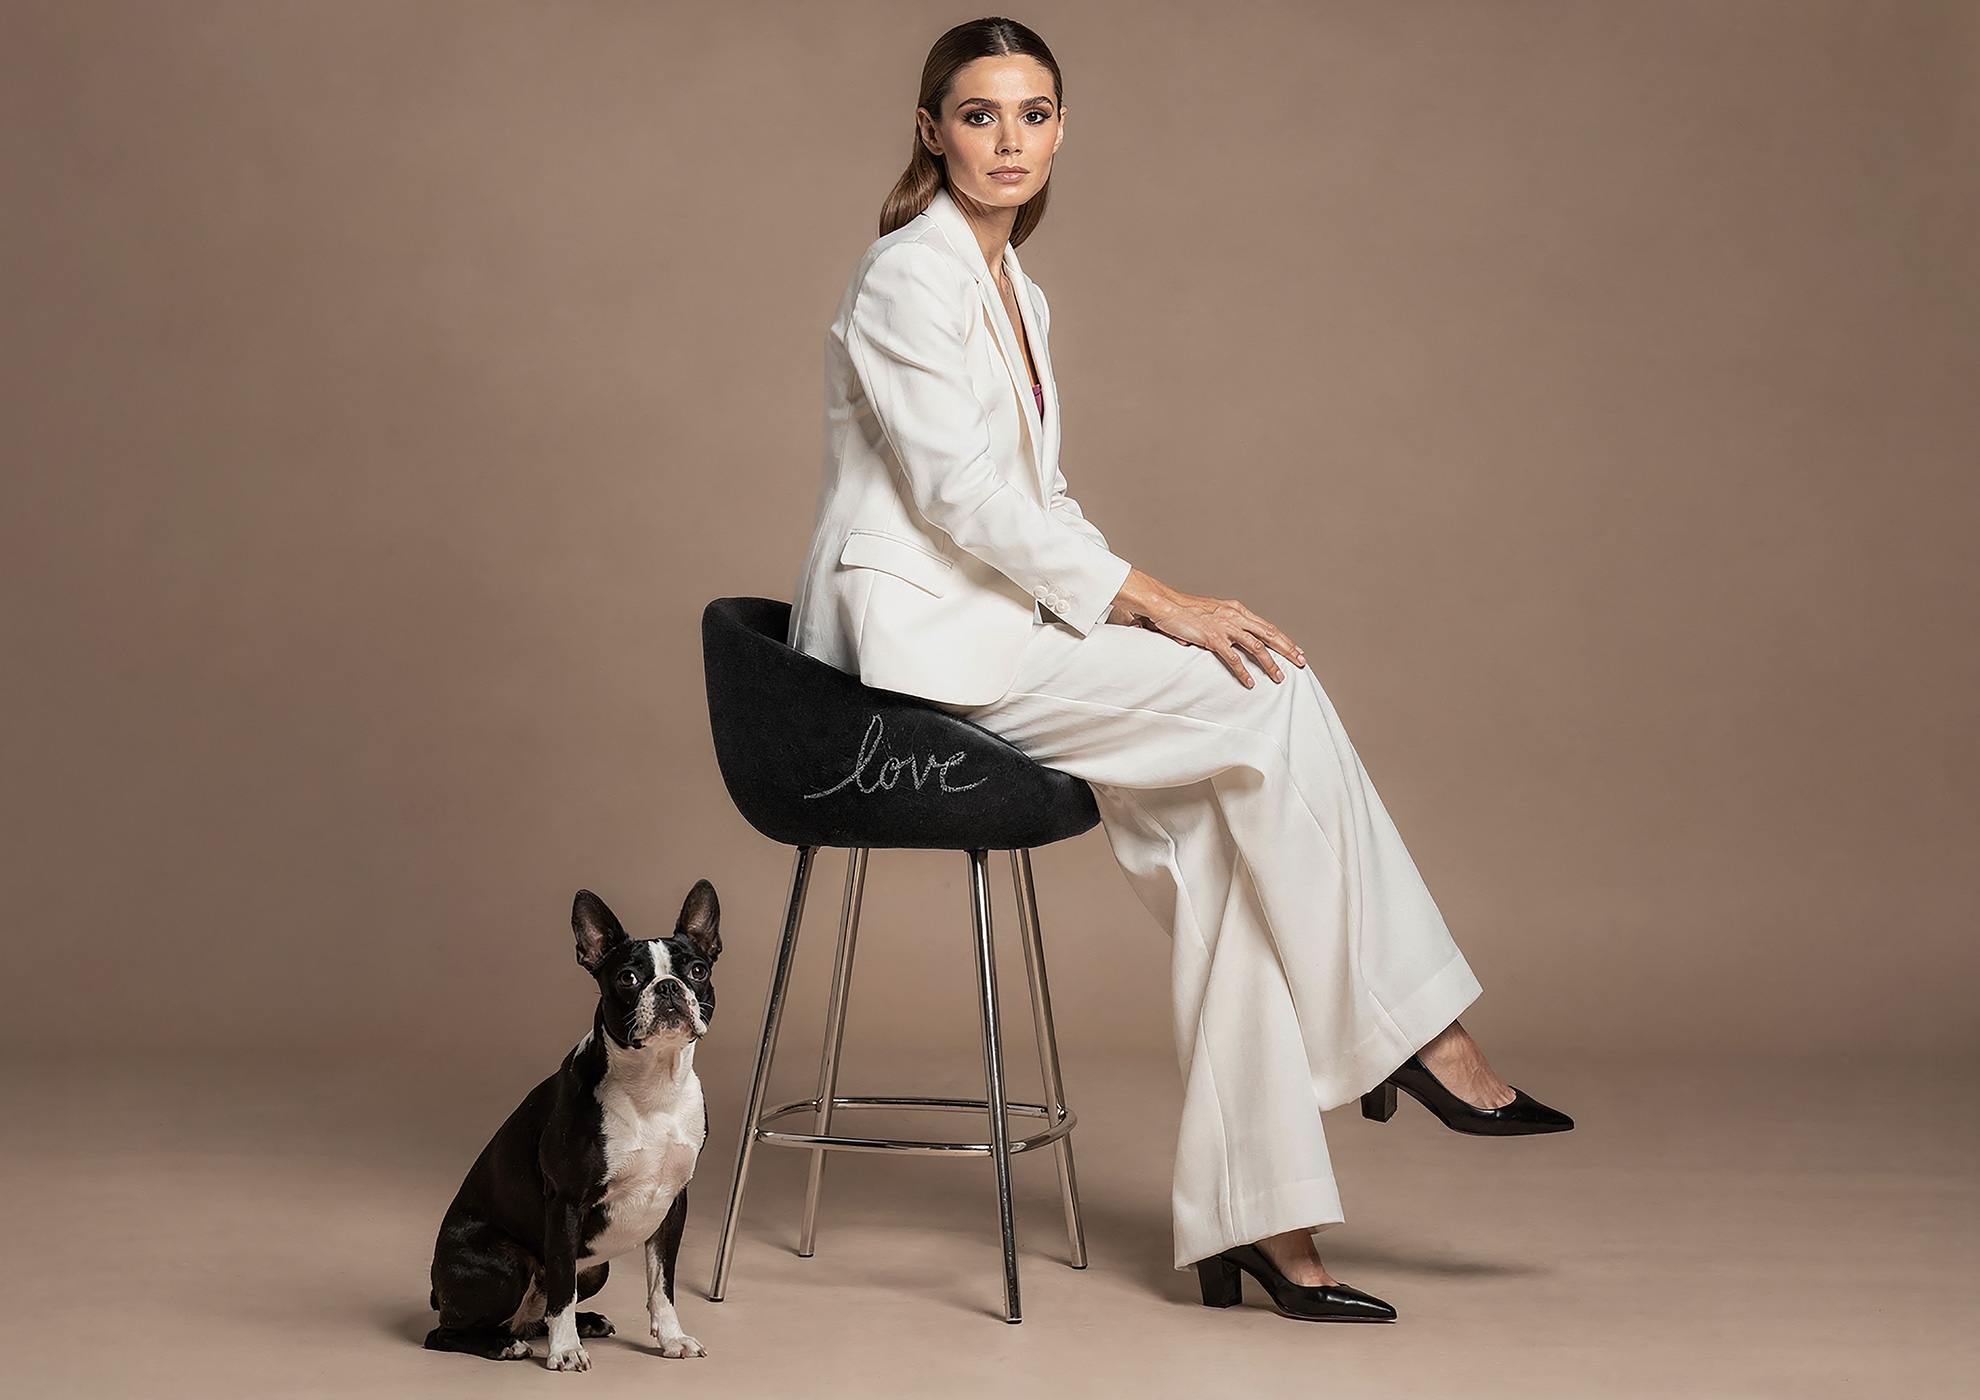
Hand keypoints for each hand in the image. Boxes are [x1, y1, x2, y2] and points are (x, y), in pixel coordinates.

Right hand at [1108, 567, 1305, 687]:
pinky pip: (1234, 659)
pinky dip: (1244, 672)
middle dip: (1287, 649)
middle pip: (1269, 634)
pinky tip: (1251, 682)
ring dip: (1270, 664)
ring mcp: (1225, 627)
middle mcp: (1235, 616)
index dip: (1283, 638)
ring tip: (1279, 678)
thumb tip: (1229, 640)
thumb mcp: (1210, 612)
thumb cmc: (1183, 609)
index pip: (1266, 626)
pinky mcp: (1213, 638)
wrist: (1165, 604)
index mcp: (1236, 609)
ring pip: (1257, 647)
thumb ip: (1222, 623)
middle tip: (1301, 662)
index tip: (1295, 649)